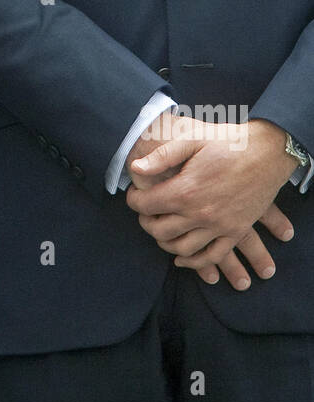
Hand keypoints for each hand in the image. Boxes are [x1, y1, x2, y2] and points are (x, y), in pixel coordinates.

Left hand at [126, 115, 295, 287]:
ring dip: (164, 243)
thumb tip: (135, 168)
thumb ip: (162, 155)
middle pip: (159, 230)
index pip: (146, 205)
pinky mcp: (235, 231)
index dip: (133, 200)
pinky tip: (182, 258)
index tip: (134, 194)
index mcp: (186, 190)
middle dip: (145, 222)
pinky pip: (211, 256)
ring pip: (181, 248)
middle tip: (145, 211)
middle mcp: (200, 213)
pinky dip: (194, 262)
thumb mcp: (193, 139)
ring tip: (160, 229)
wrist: (268, 152)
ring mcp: (219, 226)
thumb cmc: (228, 142)